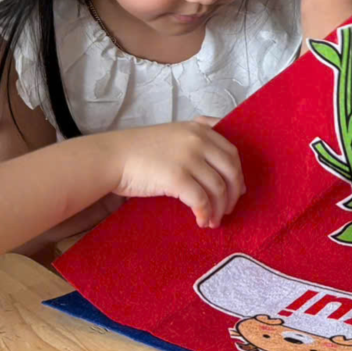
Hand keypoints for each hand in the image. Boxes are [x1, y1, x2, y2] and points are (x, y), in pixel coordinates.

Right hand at [102, 118, 242, 228]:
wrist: (113, 157)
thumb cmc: (140, 150)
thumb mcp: (174, 135)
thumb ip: (196, 143)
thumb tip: (217, 171)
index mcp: (199, 129)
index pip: (232, 152)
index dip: (237, 174)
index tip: (237, 189)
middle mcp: (198, 140)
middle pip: (231, 170)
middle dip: (233, 193)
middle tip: (227, 209)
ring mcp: (188, 158)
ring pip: (218, 187)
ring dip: (219, 208)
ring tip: (212, 221)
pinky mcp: (177, 177)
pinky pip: (201, 200)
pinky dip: (205, 213)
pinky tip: (201, 221)